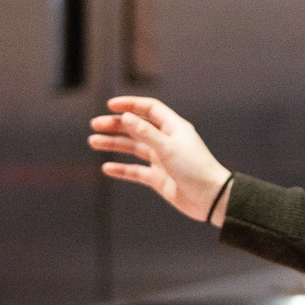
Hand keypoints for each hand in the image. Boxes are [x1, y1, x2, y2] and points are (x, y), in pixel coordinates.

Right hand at [88, 96, 232, 224]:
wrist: (211, 199)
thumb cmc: (195, 170)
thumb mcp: (168, 149)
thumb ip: (146, 133)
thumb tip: (125, 117)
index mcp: (174, 128)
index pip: (149, 109)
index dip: (130, 105)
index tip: (110, 105)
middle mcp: (167, 141)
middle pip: (137, 128)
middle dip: (116, 125)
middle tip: (95, 125)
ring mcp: (162, 160)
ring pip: (134, 148)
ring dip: (115, 144)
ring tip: (93, 141)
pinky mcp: (159, 178)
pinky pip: (136, 171)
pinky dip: (122, 169)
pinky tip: (107, 168)